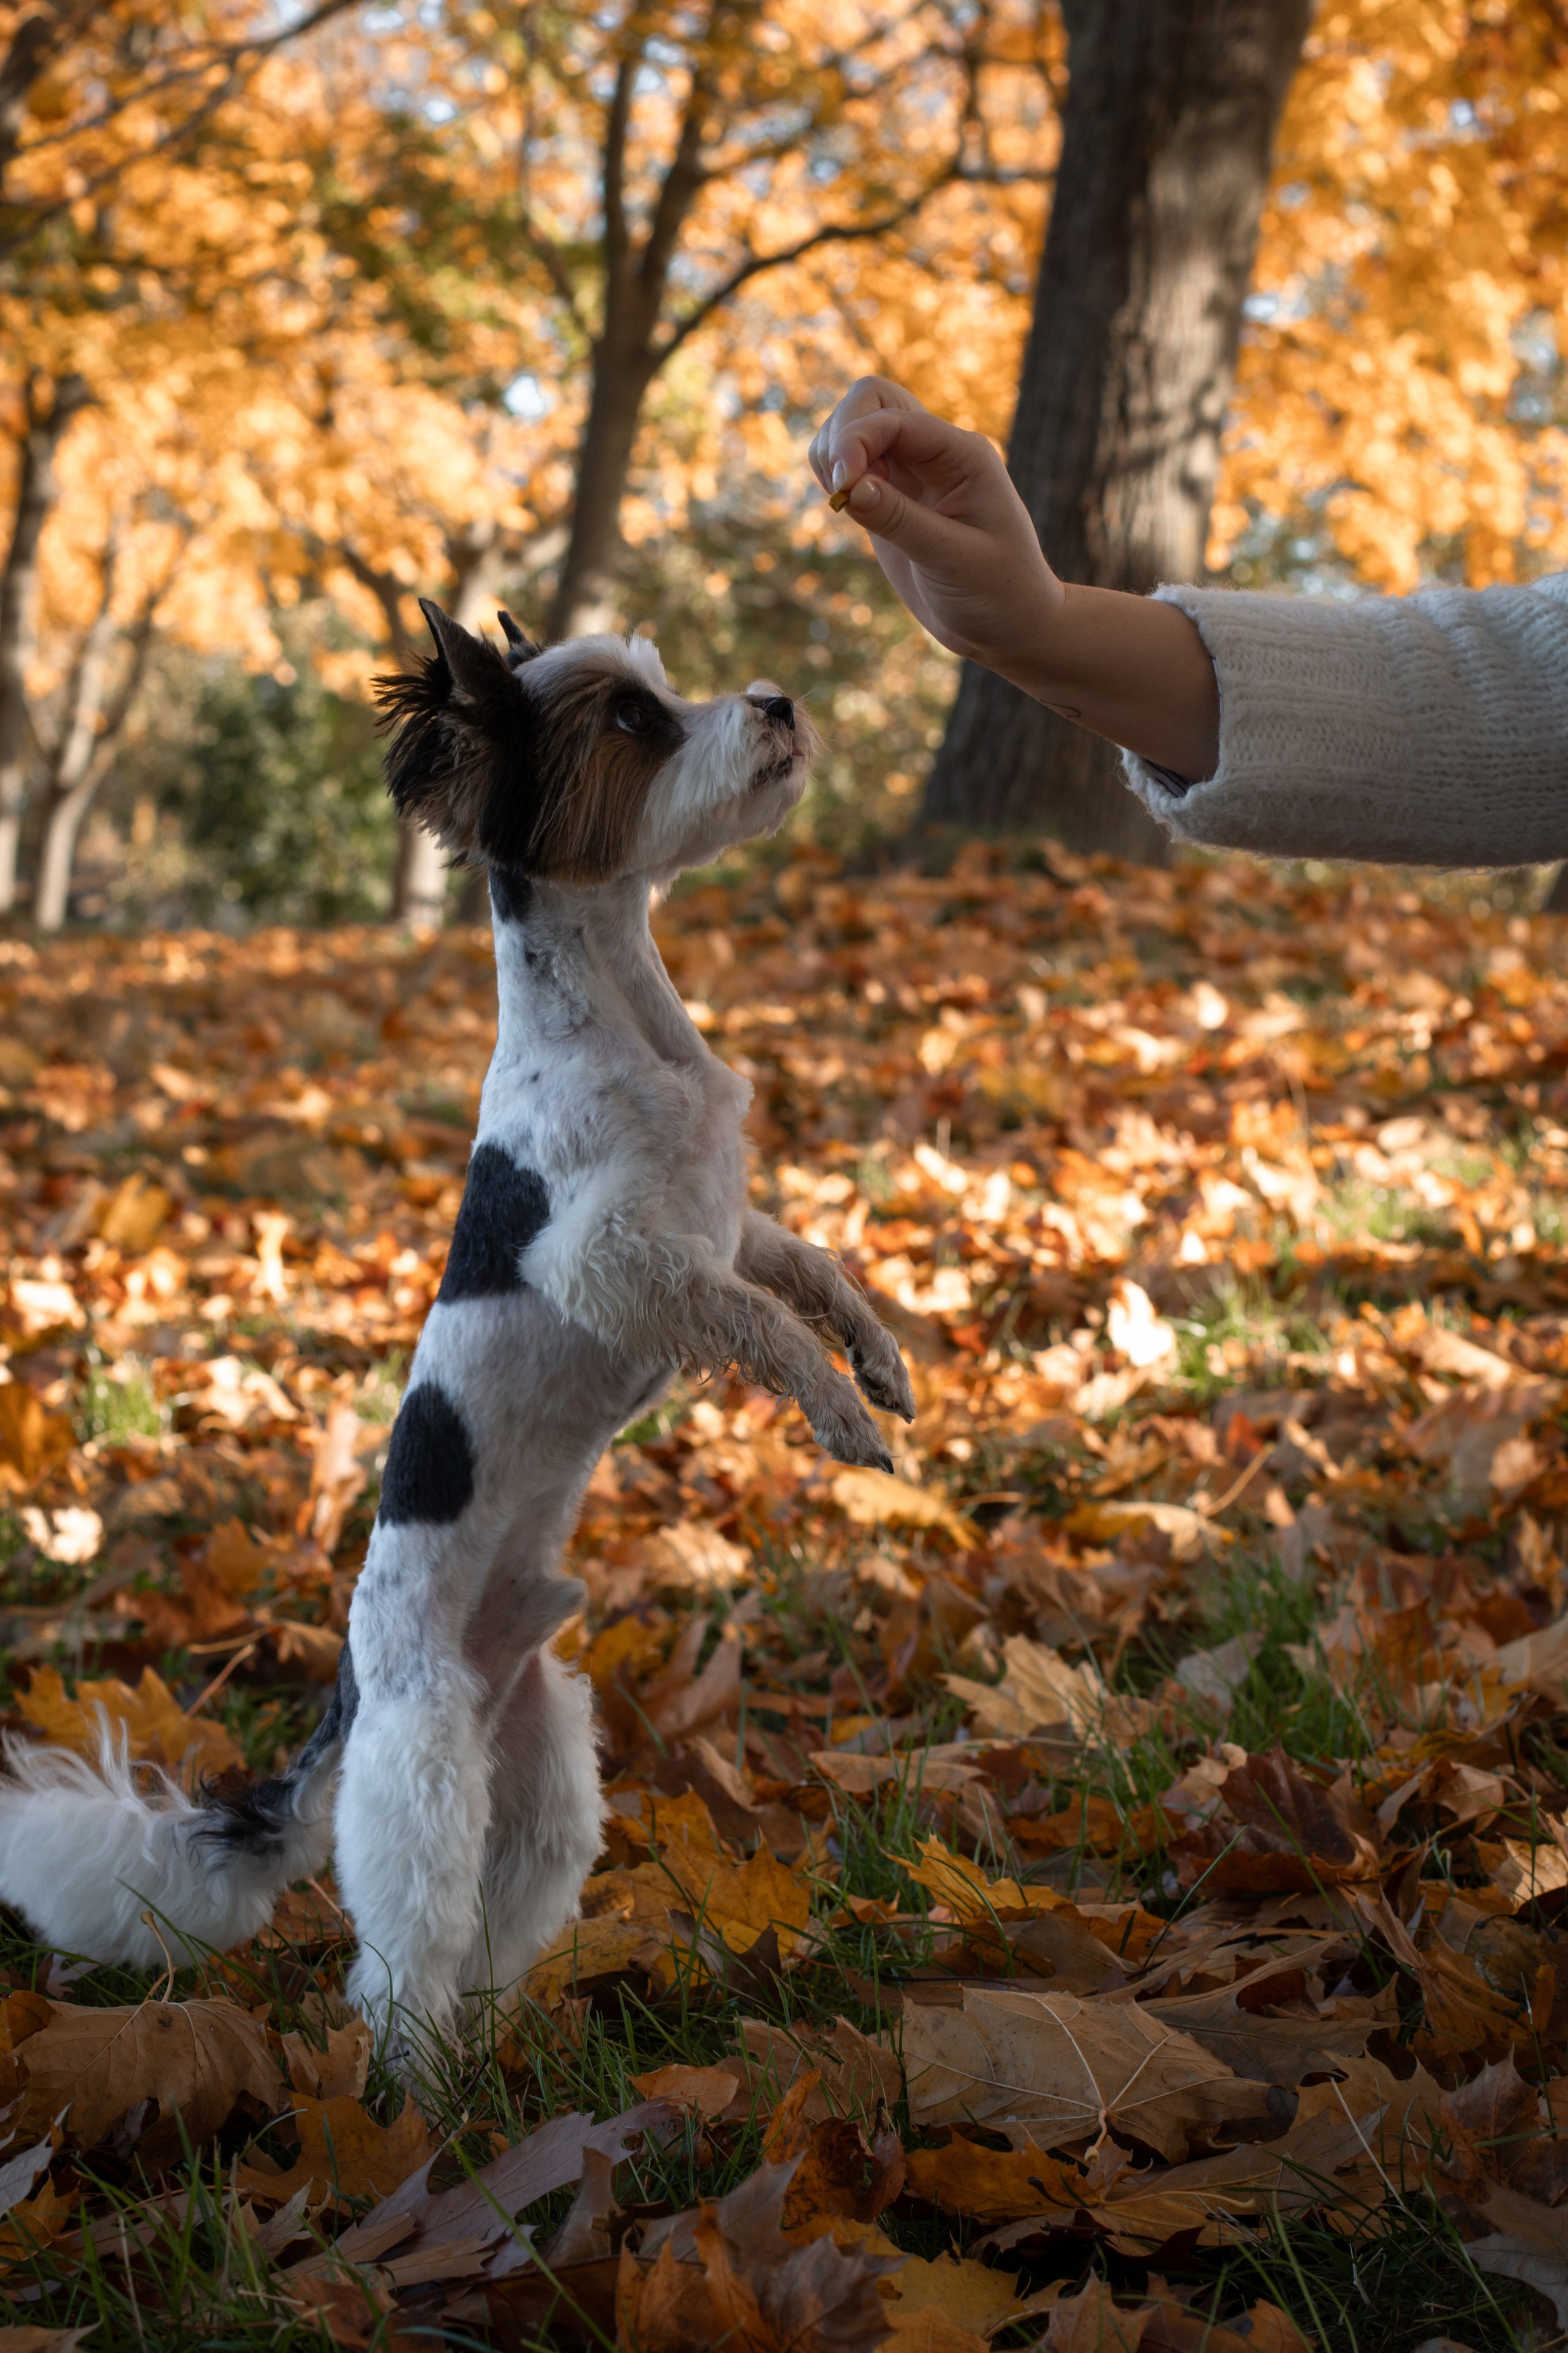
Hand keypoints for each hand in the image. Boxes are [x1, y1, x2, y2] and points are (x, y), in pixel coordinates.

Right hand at [807, 378, 1060, 671]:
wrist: (1009, 627)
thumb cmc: (998, 593)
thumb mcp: (953, 559)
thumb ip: (901, 521)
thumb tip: (849, 488)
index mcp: (962, 454)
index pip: (893, 417)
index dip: (856, 441)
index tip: (842, 489)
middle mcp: (936, 451)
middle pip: (870, 400)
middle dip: (841, 435)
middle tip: (839, 491)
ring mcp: (912, 471)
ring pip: (854, 426)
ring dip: (832, 454)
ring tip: (844, 505)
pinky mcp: (892, 496)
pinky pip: (851, 463)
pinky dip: (834, 476)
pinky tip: (845, 507)